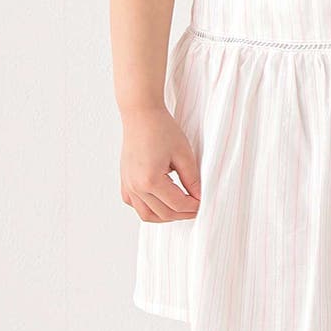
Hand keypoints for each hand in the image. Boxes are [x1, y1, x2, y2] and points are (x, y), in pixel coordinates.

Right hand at [120, 107, 200, 222]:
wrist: (141, 114)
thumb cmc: (162, 129)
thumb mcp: (184, 155)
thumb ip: (192, 180)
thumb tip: (200, 198)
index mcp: (150, 180)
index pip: (178, 205)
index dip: (195, 206)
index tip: (205, 202)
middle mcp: (136, 186)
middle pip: (164, 214)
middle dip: (183, 214)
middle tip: (197, 207)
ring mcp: (128, 185)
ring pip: (147, 215)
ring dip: (166, 216)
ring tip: (182, 209)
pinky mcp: (125, 181)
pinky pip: (136, 205)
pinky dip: (150, 209)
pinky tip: (163, 202)